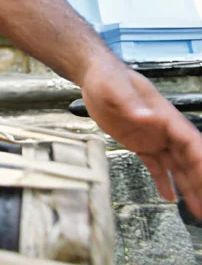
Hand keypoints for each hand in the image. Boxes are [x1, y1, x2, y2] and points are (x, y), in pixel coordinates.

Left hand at [81, 62, 201, 215]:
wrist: (93, 76)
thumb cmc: (107, 77)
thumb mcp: (116, 87)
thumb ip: (131, 102)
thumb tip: (148, 116)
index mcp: (164, 116)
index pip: (191, 143)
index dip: (201, 162)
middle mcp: (164, 130)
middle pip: (189, 159)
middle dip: (199, 181)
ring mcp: (153, 138)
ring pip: (176, 166)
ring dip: (187, 186)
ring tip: (197, 209)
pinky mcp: (138, 143)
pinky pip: (155, 165)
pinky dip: (164, 181)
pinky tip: (170, 197)